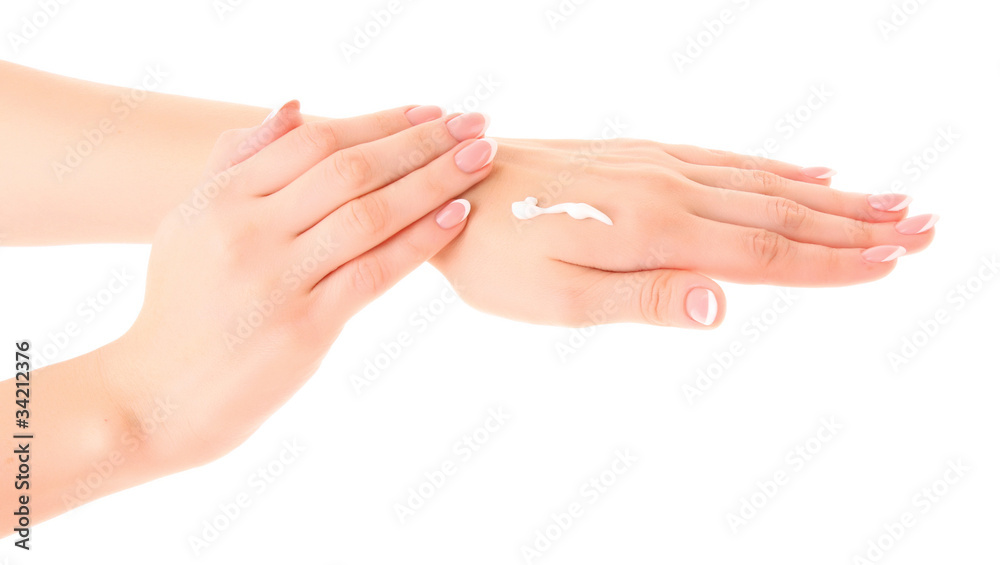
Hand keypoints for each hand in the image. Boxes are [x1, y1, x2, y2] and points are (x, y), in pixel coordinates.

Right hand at [98, 103, 495, 469]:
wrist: (160, 395)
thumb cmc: (184, 305)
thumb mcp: (190, 222)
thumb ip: (238, 162)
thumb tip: (295, 107)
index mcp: (222, 199)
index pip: (315, 140)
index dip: (380, 121)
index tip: (430, 111)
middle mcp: (247, 231)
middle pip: (350, 168)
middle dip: (421, 141)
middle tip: (475, 122)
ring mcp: (277, 279)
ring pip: (369, 214)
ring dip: (434, 180)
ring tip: (481, 157)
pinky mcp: (305, 327)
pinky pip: (374, 271)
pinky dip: (420, 239)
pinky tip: (458, 214)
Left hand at [432, 138, 934, 327]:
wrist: (450, 184)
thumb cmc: (497, 255)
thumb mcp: (562, 298)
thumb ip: (647, 299)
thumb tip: (725, 306)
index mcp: (658, 231)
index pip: (767, 254)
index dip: (835, 263)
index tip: (896, 264)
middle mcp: (670, 190)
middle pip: (782, 213)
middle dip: (856, 225)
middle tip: (926, 226)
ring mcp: (658, 167)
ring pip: (763, 184)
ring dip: (831, 196)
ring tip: (886, 201)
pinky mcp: (640, 157)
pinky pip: (725, 161)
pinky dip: (775, 170)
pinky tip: (803, 172)